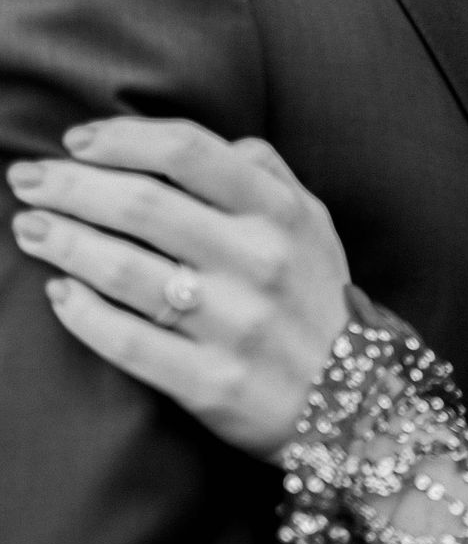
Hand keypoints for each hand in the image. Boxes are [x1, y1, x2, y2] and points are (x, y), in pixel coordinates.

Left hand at [8, 118, 349, 459]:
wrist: (358, 406)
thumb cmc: (315, 300)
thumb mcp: (313, 222)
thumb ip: (263, 170)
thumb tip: (188, 144)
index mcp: (281, 212)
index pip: (188, 150)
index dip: (121, 137)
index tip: (76, 141)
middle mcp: (259, 261)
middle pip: (142, 204)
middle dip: (69, 186)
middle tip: (26, 181)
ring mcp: (234, 325)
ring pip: (124, 269)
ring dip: (62, 242)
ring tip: (29, 229)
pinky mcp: (211, 383)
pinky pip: (126, 341)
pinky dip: (81, 313)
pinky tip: (59, 293)